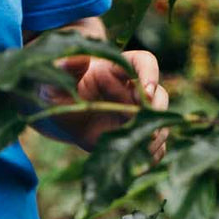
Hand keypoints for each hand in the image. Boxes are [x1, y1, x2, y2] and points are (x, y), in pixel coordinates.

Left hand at [54, 50, 169, 157]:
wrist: (62, 118)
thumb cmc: (59, 92)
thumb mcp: (57, 80)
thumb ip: (66, 68)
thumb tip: (78, 58)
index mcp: (118, 69)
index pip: (145, 62)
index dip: (150, 74)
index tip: (146, 92)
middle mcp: (134, 90)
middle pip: (159, 95)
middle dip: (154, 111)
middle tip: (137, 125)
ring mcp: (139, 114)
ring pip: (161, 122)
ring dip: (153, 134)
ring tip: (133, 145)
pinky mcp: (138, 135)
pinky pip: (157, 147)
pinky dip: (151, 155)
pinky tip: (132, 159)